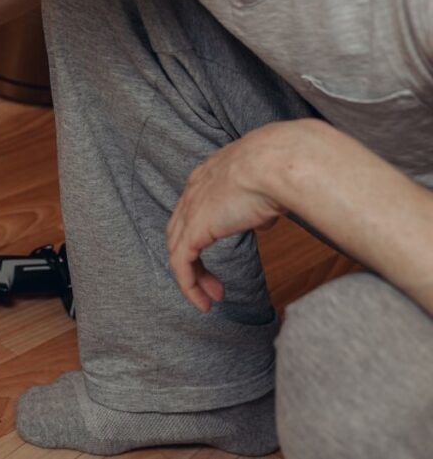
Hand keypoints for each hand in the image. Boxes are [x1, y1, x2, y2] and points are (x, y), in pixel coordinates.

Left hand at [166, 124, 292, 311]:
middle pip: (180, 231)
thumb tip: (265, 217)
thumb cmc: (283, 165)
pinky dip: (189, 286)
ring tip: (211, 297)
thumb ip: (261, 201)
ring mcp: (190, 210)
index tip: (221, 250)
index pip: (194, 208)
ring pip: (178, 251)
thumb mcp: (270, 182)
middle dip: (193, 259)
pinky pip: (181, 265)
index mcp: (209, 175)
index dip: (203, 233)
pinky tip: (204, 302)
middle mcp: (193, 191)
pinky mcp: (193, 231)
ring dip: (193, 277)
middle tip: (214, 283)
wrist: (277, 160)